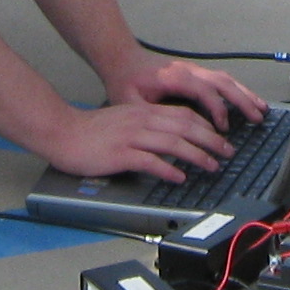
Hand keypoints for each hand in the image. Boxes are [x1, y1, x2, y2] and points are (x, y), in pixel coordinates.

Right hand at [40, 94, 242, 182]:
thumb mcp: (124, 120)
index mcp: (144, 112)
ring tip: (212, 166)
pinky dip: (168, 169)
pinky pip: (150, 161)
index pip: (184, 115)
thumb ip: (146, 125)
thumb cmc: (91, 130)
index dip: (207, 126)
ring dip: (197, 155)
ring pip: (173, 143)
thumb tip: (170, 137)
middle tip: (228, 152)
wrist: (62, 132)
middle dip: (211, 140)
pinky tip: (179, 177)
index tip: (221, 138)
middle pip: (185, 126)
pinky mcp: (120, 154)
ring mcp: (131, 136)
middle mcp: (141, 120)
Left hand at [104, 56, 265, 128]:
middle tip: (257, 118)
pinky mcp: (195, 74)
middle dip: (242, 100)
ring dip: (244, 94)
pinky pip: (221, 79)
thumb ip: (152, 117)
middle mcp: (188, 71)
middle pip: (223, 82)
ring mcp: (194, 70)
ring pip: (226, 79)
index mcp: (175, 77)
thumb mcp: (131, 103)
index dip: (216, 109)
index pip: (204, 90)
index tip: (222, 129)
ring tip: (261, 109)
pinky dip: (237, 90)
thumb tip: (172, 135)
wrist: (122, 60)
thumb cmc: (126, 81)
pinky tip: (246, 100)